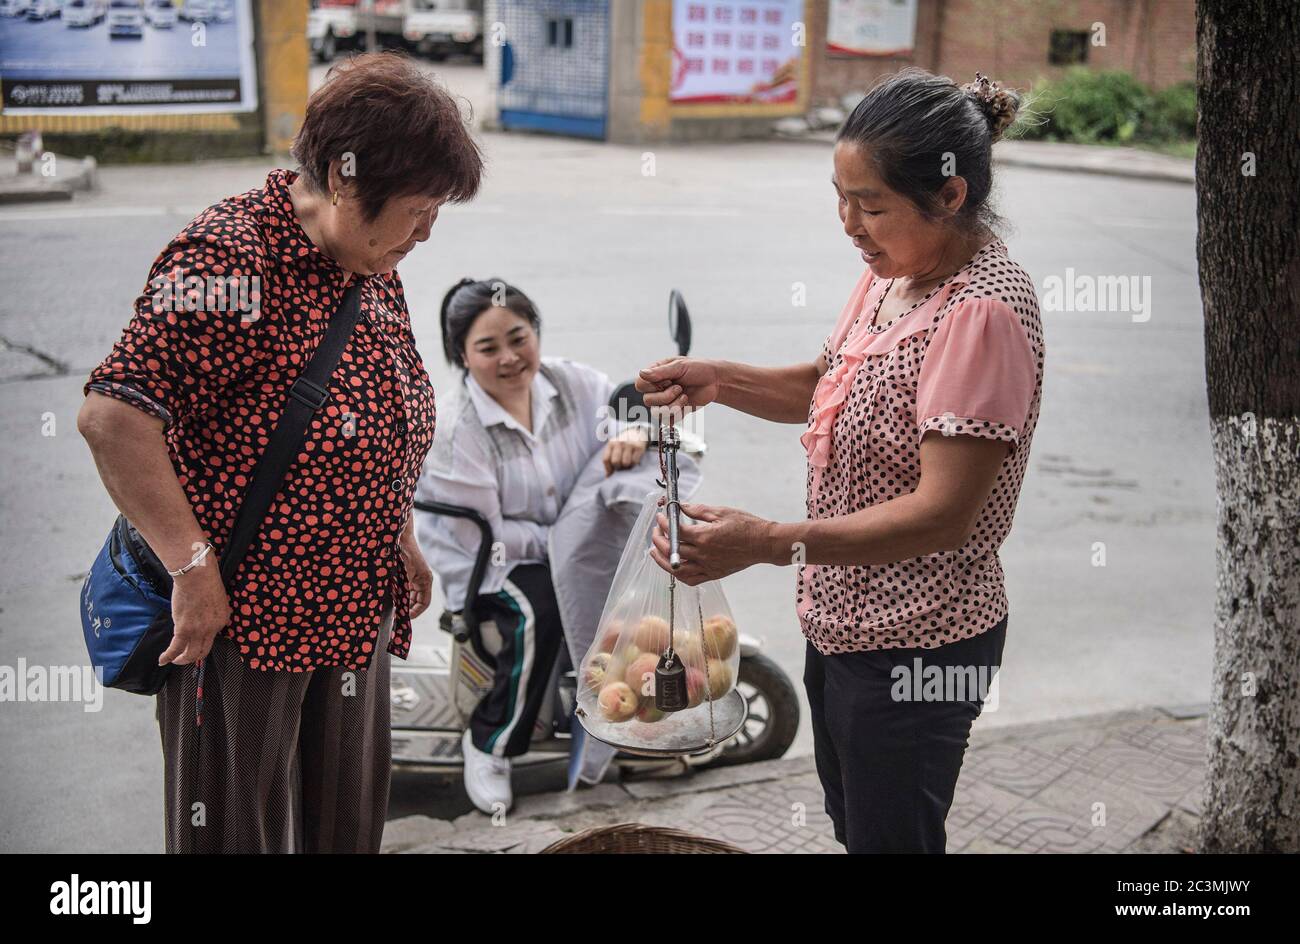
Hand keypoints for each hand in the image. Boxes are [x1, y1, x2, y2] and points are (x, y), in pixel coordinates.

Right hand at [159, 561, 230, 665]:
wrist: (197, 575)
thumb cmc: (205, 580)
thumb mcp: (217, 598)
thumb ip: (212, 610)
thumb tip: (203, 615)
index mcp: (222, 620)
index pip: (213, 637)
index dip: (202, 641)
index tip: (194, 641)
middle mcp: (212, 629)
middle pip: (203, 651)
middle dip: (193, 657)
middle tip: (185, 658)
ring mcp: (198, 631)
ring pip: (190, 654)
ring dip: (181, 660)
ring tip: (174, 661)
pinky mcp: (183, 629)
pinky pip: (175, 649)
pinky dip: (169, 657)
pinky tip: (163, 660)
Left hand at [400, 527, 433, 618]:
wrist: (397, 534)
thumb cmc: (402, 551)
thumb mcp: (402, 573)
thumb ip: (401, 589)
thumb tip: (395, 605)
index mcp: (425, 580)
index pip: (424, 603)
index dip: (415, 613)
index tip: (403, 617)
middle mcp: (421, 579)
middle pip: (416, 601)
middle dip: (407, 608)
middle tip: (395, 614)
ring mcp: (414, 576)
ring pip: (409, 595)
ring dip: (401, 600)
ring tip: (391, 606)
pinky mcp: (406, 572)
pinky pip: (404, 588)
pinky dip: (398, 593)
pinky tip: (388, 595)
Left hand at [603, 427, 647, 475]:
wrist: (636, 433)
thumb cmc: (622, 445)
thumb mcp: (614, 449)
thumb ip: (609, 460)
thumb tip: (607, 477)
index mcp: (611, 444)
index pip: (606, 459)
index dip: (608, 469)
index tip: (612, 472)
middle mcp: (619, 443)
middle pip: (615, 462)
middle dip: (618, 467)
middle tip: (621, 467)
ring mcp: (629, 444)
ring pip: (625, 463)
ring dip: (627, 467)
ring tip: (628, 464)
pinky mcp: (639, 448)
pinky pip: (635, 461)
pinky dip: (634, 464)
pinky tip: (634, 461)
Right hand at [635, 357, 719, 414]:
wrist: (714, 381)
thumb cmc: (698, 368)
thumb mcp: (679, 366)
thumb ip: (660, 372)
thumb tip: (642, 373)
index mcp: (655, 375)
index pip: (640, 384)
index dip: (652, 385)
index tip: (668, 380)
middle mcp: (657, 389)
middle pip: (647, 400)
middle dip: (665, 396)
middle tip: (679, 388)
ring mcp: (665, 401)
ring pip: (657, 412)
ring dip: (673, 405)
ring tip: (684, 396)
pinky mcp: (674, 412)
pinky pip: (667, 420)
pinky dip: (677, 414)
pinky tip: (686, 404)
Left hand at [649, 501, 773, 584]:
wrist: (764, 543)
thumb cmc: (746, 525)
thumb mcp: (721, 512)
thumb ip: (697, 510)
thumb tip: (680, 507)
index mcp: (704, 537)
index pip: (675, 531)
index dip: (664, 523)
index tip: (660, 517)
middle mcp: (703, 554)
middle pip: (672, 550)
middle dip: (659, 539)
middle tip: (656, 531)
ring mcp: (708, 567)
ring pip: (677, 568)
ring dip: (662, 560)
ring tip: (654, 551)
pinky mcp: (714, 574)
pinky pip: (691, 579)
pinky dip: (678, 575)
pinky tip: (673, 567)